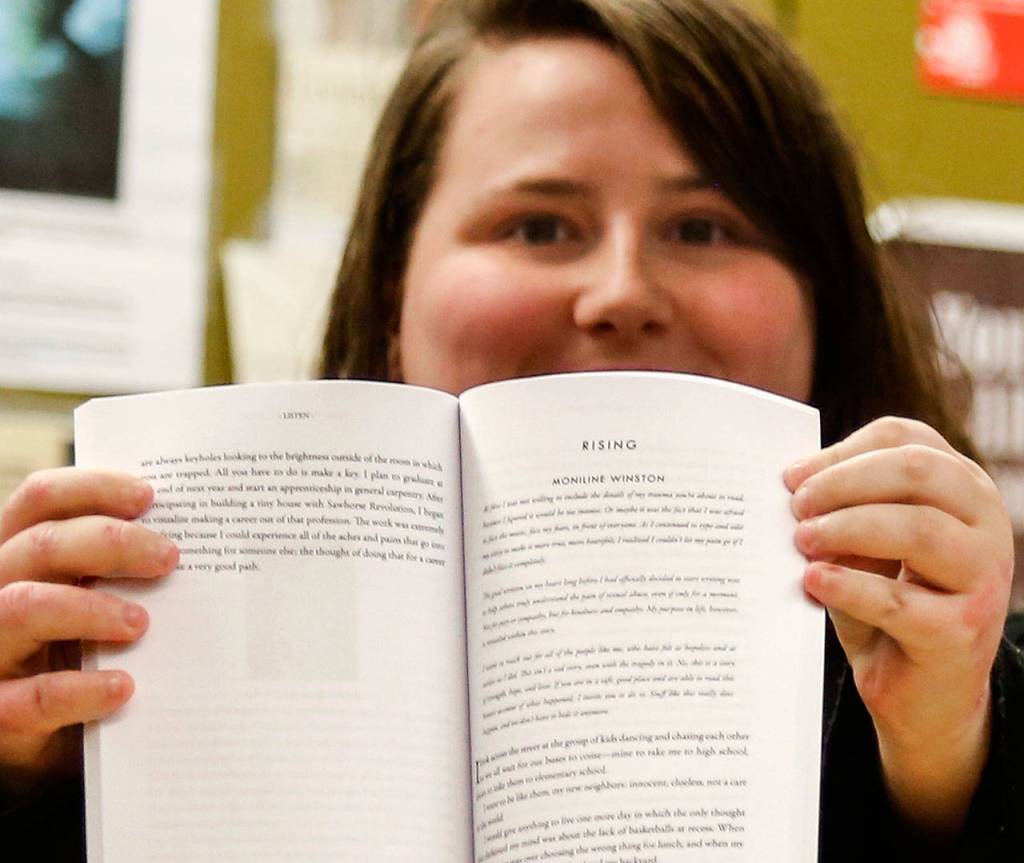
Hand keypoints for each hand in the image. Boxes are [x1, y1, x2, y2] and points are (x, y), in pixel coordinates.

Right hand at [0, 468, 176, 783]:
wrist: (50, 741)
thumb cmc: (79, 650)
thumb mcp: (91, 597)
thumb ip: (115, 566)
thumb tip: (184, 537)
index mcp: (17, 554)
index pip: (39, 499)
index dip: (92, 487)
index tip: (148, 496)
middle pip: (41, 545)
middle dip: (111, 542)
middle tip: (168, 557)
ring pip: (24, 607)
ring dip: (90, 608)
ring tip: (141, 623)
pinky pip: (32, 696)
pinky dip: (81, 689)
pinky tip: (124, 686)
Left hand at [785, 417, 1012, 834]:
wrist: (920, 693)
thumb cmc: (886, 602)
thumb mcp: (863, 546)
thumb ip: (840, 510)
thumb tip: (790, 484)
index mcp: (961, 487)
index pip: (906, 440)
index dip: (842, 451)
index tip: (791, 476)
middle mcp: (985, 523)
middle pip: (917, 471)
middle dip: (844, 482)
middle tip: (795, 506)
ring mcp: (982, 577)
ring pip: (918, 529)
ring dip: (847, 528)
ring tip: (801, 540)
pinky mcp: (962, 631)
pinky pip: (900, 599)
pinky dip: (849, 586)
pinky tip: (812, 580)